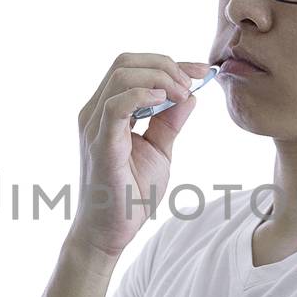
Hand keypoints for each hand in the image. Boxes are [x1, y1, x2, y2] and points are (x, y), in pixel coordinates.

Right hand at [68, 53, 212, 258]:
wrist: (109, 234)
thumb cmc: (129, 196)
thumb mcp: (159, 151)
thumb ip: (170, 123)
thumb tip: (191, 96)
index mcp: (107, 111)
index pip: (134, 68)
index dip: (170, 64)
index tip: (202, 72)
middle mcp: (95, 112)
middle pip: (126, 62)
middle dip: (166, 65)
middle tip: (194, 82)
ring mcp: (94, 126)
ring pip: (122, 75)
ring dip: (160, 77)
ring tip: (182, 94)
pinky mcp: (100, 144)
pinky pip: (116, 105)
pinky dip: (143, 95)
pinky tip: (164, 101)